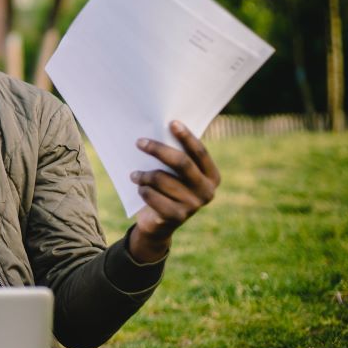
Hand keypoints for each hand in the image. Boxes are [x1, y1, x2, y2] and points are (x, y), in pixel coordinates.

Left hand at [129, 121, 220, 261]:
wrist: (159, 224)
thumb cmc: (168, 190)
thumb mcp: (176, 174)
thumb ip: (177, 157)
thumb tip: (161, 128)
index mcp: (212, 177)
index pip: (200, 152)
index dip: (186, 136)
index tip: (172, 123)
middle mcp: (207, 192)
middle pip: (181, 163)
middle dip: (158, 150)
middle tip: (140, 142)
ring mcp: (193, 206)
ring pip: (161, 178)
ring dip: (143, 174)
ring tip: (134, 174)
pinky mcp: (176, 217)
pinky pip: (152, 195)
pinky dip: (142, 189)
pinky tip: (140, 189)